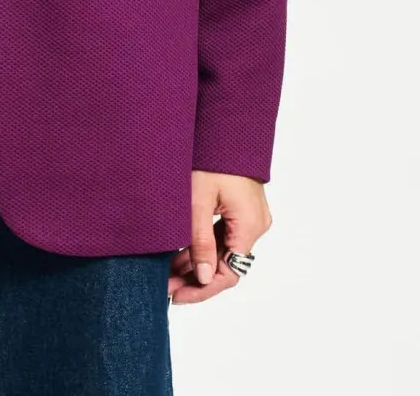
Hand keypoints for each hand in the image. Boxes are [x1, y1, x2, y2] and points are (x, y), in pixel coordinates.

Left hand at [168, 170, 270, 303]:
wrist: (226, 125)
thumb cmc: (212, 158)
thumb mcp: (198, 200)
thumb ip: (200, 241)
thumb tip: (202, 278)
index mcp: (249, 226)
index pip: (229, 273)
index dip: (202, 289)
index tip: (176, 295)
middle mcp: (255, 225)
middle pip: (226, 264)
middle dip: (195, 277)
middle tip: (164, 285)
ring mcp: (251, 217)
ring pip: (223, 251)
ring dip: (197, 261)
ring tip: (166, 271)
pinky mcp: (243, 209)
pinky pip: (224, 236)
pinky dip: (204, 244)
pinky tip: (180, 252)